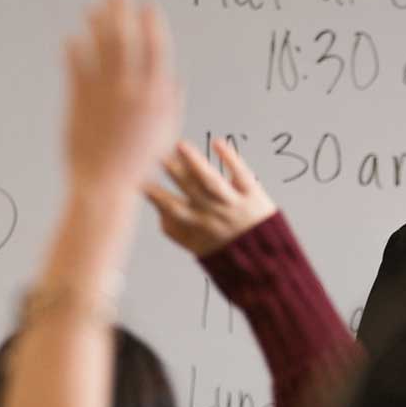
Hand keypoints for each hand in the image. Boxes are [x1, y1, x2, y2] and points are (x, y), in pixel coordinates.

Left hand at [63, 0, 178, 194]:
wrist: (105, 185)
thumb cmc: (138, 164)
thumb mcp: (165, 134)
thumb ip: (173, 103)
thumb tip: (176, 77)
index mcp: (157, 97)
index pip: (157, 49)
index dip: (152, 23)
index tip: (148, 5)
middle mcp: (132, 91)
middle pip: (127, 40)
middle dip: (122, 11)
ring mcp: (105, 95)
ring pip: (101, 49)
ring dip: (96, 24)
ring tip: (92, 9)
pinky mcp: (80, 102)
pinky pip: (77, 68)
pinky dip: (75, 49)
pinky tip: (72, 37)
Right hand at [144, 138, 277, 256]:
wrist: (266, 263)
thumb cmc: (228, 254)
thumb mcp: (198, 248)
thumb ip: (176, 232)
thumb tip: (159, 213)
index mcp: (198, 226)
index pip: (170, 207)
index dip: (154, 193)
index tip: (139, 178)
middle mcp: (213, 213)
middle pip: (189, 188)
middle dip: (172, 170)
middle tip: (157, 152)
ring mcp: (233, 204)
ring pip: (211, 180)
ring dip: (195, 162)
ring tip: (180, 145)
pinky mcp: (253, 196)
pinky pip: (240, 175)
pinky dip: (230, 158)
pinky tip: (218, 143)